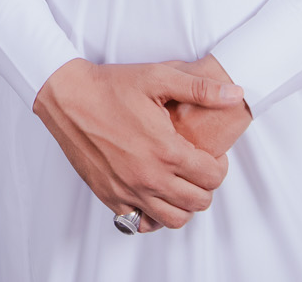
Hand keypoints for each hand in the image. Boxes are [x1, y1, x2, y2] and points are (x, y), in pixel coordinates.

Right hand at [32, 58, 242, 231]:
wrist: (67, 97)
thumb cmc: (110, 87)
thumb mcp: (158, 78)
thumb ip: (200, 88)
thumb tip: (235, 94)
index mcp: (166, 151)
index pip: (212, 178)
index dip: (219, 166)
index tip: (210, 154)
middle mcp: (149, 177)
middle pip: (198, 202)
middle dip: (205, 185)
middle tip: (196, 166)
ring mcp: (128, 190)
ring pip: (173, 220)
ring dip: (183, 205)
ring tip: (178, 183)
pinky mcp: (109, 196)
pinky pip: (141, 223)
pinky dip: (153, 214)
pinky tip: (152, 193)